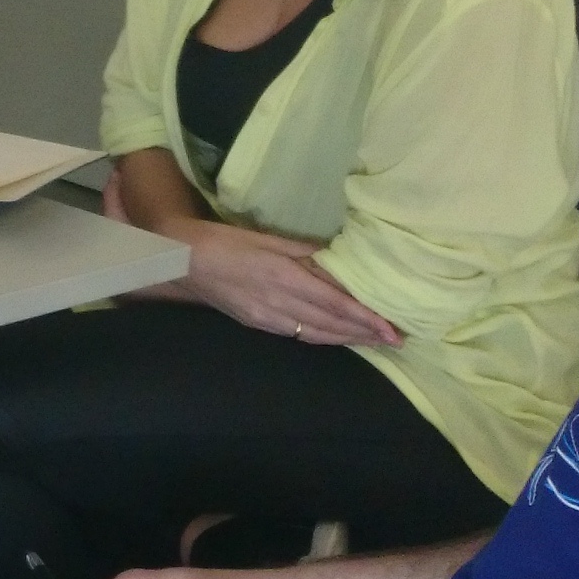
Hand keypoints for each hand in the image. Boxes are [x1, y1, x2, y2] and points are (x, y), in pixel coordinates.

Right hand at [177, 222, 400, 347]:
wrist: (182, 261)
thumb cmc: (223, 241)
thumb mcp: (265, 237)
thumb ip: (303, 250)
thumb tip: (337, 260)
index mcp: (283, 275)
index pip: (335, 302)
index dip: (365, 317)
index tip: (391, 328)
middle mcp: (278, 302)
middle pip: (331, 324)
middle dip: (365, 333)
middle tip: (396, 340)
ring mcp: (267, 318)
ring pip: (317, 334)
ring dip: (348, 339)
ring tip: (375, 342)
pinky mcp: (258, 324)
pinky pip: (299, 335)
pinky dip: (324, 337)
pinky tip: (338, 337)